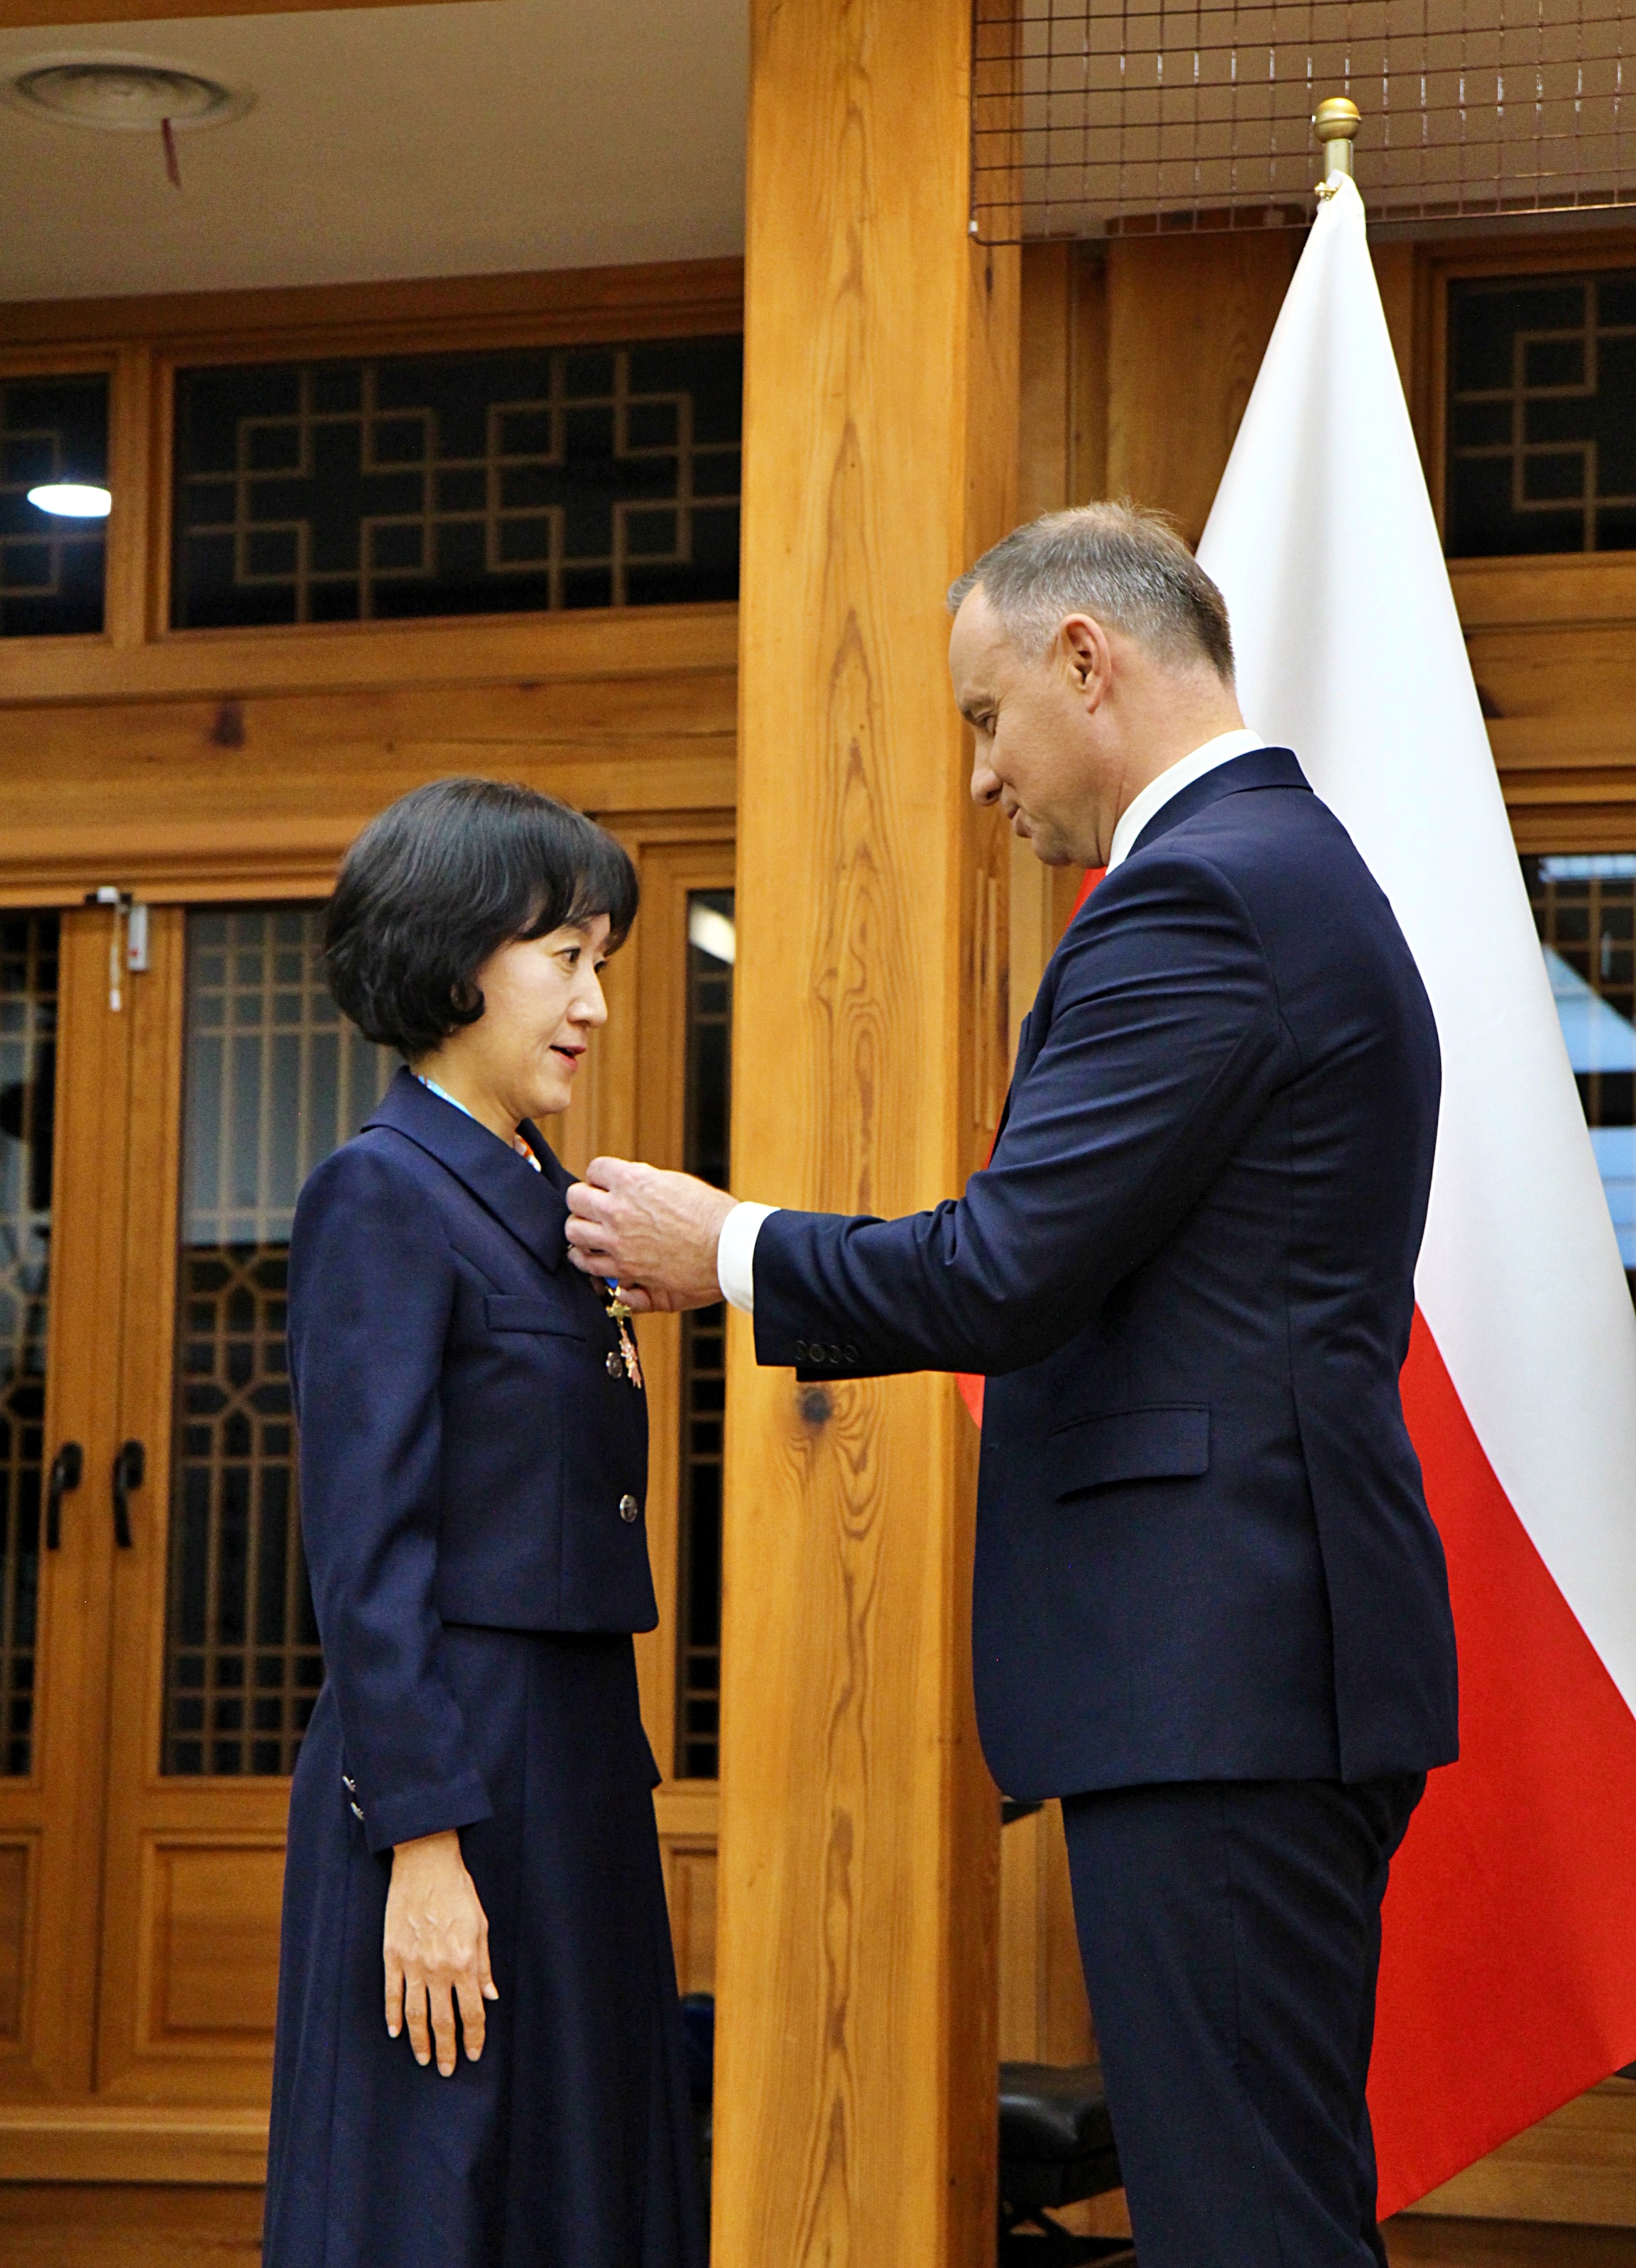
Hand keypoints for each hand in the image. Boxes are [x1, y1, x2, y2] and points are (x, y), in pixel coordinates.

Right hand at [384, 1829, 496, 2075]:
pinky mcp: (392, 1955)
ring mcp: (412, 1964)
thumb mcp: (481, 1926)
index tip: (472, 2054)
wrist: (426, 1864)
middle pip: (442, 2020)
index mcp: (464, 1961)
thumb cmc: (458, 1891)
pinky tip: (395, 2031)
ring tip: (424, 2058)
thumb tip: (490, 1996)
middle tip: (447, 2070)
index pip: (470, 2012)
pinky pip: (392, 1993)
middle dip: (447, 2049)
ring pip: (415, 2014)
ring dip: (420, 2041)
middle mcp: (438, 1968)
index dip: (472, 2037)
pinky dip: (393, 2015)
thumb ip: (484, 1965)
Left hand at [564, 1158, 735, 1311]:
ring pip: (573, 1233)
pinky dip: (589, 1261)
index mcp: (633, 1182)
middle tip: (596, 1208)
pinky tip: (597, 1258)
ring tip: (592, 1234)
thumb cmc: (712, 1215)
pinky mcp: (625, 1271)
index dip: (601, 1177)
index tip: (608, 1185)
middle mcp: (618, 1211)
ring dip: (581, 1232)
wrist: (730, 1250)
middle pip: (574, 1199)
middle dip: (584, 1201)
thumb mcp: (676, 1183)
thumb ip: (644, 1183)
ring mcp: (618, 1244)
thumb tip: (626, 1185)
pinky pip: (588, 1266)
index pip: (595, 1169)